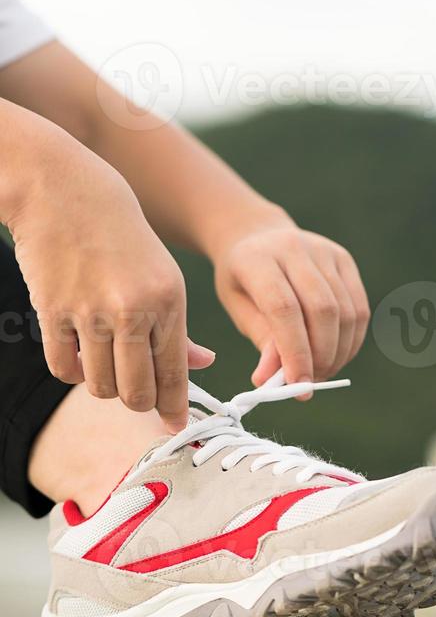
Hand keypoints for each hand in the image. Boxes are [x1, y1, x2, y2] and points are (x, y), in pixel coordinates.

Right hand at [7, 123, 213, 430]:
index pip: (175, 374)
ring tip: (109, 364)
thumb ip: (178, 327)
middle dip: (140, 402)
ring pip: (101, 386)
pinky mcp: (52, 311)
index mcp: (170, 300)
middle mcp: (133, 309)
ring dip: (106, 386)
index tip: (176, 426)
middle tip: (138, 394)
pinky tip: (80, 354)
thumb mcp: (164, 275)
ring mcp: (90, 312)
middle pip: (136, 393)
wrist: (65, 190)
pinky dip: (73, 371)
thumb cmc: (123, 236)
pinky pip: (63, 369)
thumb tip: (202, 366)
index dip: (175, 408)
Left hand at [214, 223, 369, 386]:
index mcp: (257, 259)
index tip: (298, 385)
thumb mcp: (239, 308)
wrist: (258, 236)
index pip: (283, 308)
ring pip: (346, 311)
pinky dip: (352, 340)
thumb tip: (272, 379)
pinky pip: (359, 308)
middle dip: (321, 355)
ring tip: (322, 372)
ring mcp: (324, 251)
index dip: (294, 351)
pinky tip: (337, 355)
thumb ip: (261, 340)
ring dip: (339, 352)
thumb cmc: (244, 280)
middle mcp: (294, 248)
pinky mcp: (344, 260)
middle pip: (322, 309)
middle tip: (310, 383)